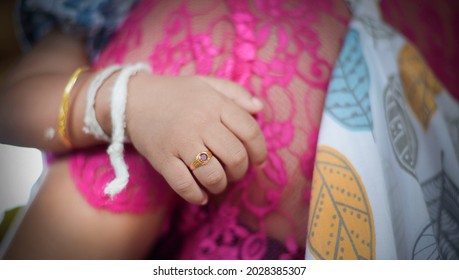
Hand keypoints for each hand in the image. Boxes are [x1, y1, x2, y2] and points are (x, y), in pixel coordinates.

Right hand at [123, 75, 266, 204]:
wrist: (132, 100)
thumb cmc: (176, 94)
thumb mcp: (207, 84)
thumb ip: (235, 93)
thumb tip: (259, 108)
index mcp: (214, 103)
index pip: (250, 130)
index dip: (260, 150)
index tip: (258, 160)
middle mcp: (200, 122)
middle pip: (235, 156)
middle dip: (241, 171)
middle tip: (235, 171)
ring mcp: (180, 142)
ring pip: (213, 175)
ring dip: (221, 185)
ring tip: (218, 182)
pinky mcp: (162, 159)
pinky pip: (185, 185)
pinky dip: (197, 196)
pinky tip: (201, 195)